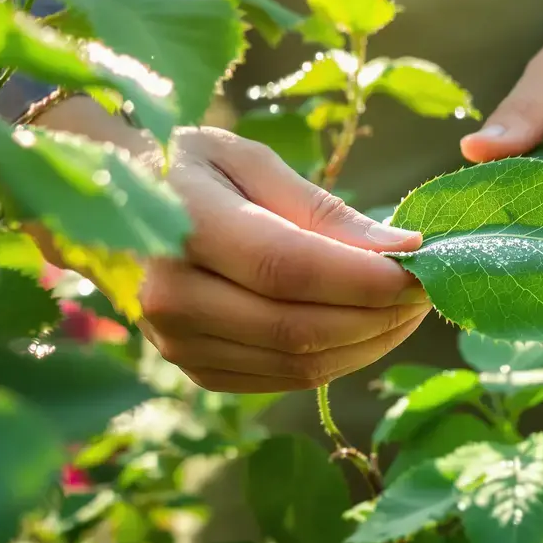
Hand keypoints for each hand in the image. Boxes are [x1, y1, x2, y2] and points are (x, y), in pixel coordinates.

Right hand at [34, 98, 432, 391]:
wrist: (115, 209)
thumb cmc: (193, 170)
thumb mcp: (252, 161)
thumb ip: (324, 210)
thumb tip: (404, 249)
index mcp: (181, 225)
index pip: (287, 268)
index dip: (362, 278)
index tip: (421, 267)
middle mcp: (170, 295)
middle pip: (297, 328)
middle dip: (378, 316)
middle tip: (427, 290)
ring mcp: (176, 343)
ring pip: (297, 365)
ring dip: (369, 344)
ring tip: (407, 310)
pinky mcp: (194, 370)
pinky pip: (283, 381)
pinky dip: (338, 360)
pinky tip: (365, 329)